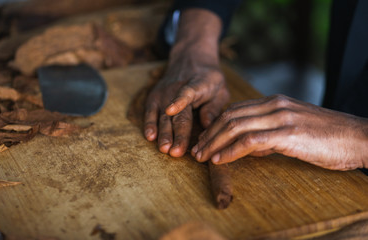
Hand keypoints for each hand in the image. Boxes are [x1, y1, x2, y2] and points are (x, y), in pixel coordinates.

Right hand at [143, 8, 228, 156]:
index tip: (171, 111)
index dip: (178, 101)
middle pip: (176, 113)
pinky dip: (149, 124)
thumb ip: (214, 107)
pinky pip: (150, 112)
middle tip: (175, 152)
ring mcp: (164, 92)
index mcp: (197, 84)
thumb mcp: (220, 89)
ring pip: (163, 116)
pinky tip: (150, 137)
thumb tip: (207, 126)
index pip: (186, 92)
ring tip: (164, 149)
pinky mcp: (155, 96)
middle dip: (176, 133)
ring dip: (163, 134)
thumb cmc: (209, 79)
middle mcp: (176, 88)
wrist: (190, 57)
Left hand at [191, 94, 367, 169]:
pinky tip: (220, 160)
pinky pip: (250, 141)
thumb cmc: (327, 136)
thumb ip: (269, 136)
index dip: (215, 125)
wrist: (358, 137)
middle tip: (196, 149)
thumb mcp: (293, 131)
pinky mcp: (288, 133)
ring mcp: (280, 117)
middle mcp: (274, 106)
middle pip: (230, 117)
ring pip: (236, 126)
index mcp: (274, 102)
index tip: (204, 139)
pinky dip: (231, 150)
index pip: (234, 110)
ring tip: (201, 156)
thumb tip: (248, 148)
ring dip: (214, 143)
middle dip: (209, 134)